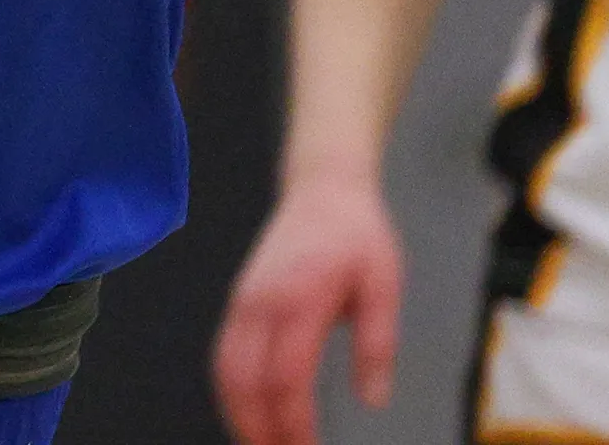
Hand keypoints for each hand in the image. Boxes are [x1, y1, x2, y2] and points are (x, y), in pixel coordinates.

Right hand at [213, 171, 401, 444]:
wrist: (323, 187)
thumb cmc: (357, 235)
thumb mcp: (384, 285)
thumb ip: (378, 344)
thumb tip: (373, 401)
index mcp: (299, 298)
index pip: (286, 378)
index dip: (293, 424)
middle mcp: (261, 302)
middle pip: (242, 380)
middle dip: (256, 429)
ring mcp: (243, 301)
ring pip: (225, 370)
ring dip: (238, 415)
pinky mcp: (238, 302)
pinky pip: (224, 354)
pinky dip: (231, 391)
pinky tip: (250, 414)